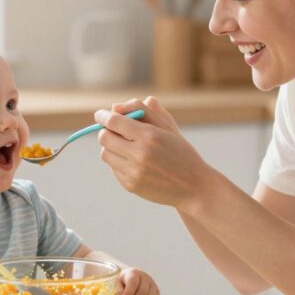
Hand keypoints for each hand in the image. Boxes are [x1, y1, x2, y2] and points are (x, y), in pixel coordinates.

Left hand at [94, 96, 210, 210]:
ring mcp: (134, 172)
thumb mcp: (168, 127)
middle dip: (106, 131)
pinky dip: (118, 162)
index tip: (100, 114)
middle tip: (113, 130)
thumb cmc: (181, 152)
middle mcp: (140, 155)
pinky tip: (133, 162)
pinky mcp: (131, 186)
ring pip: (105, 154)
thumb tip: (115, 107)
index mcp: (150, 136)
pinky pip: (113, 169)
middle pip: (104, 137)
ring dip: (110, 147)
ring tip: (124, 146)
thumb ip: (144, 111)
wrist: (194, 186)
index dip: (103, 116)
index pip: (114, 121)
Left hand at [117, 267, 159, 294]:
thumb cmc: (123, 282)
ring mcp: (152, 284)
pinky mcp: (157, 291)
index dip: (128, 293)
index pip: (133, 282)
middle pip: (142, 292)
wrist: (132, 278)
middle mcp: (145, 277)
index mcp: (133, 273)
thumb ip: (120, 291)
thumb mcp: (117, 284)